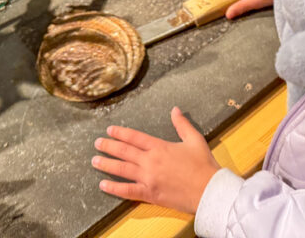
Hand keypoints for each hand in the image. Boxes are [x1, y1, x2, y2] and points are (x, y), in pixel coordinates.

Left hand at [92, 106, 220, 213]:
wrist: (210, 190)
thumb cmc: (203, 165)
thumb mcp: (194, 139)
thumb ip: (182, 124)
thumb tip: (175, 109)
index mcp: (160, 147)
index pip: (135, 137)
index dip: (120, 133)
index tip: (110, 130)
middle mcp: (150, 161)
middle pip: (124, 151)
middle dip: (108, 146)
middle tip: (97, 143)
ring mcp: (148, 178)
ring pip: (122, 169)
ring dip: (107, 164)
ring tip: (95, 161)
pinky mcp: (150, 194)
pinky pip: (128, 191)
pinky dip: (114, 188)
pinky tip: (103, 185)